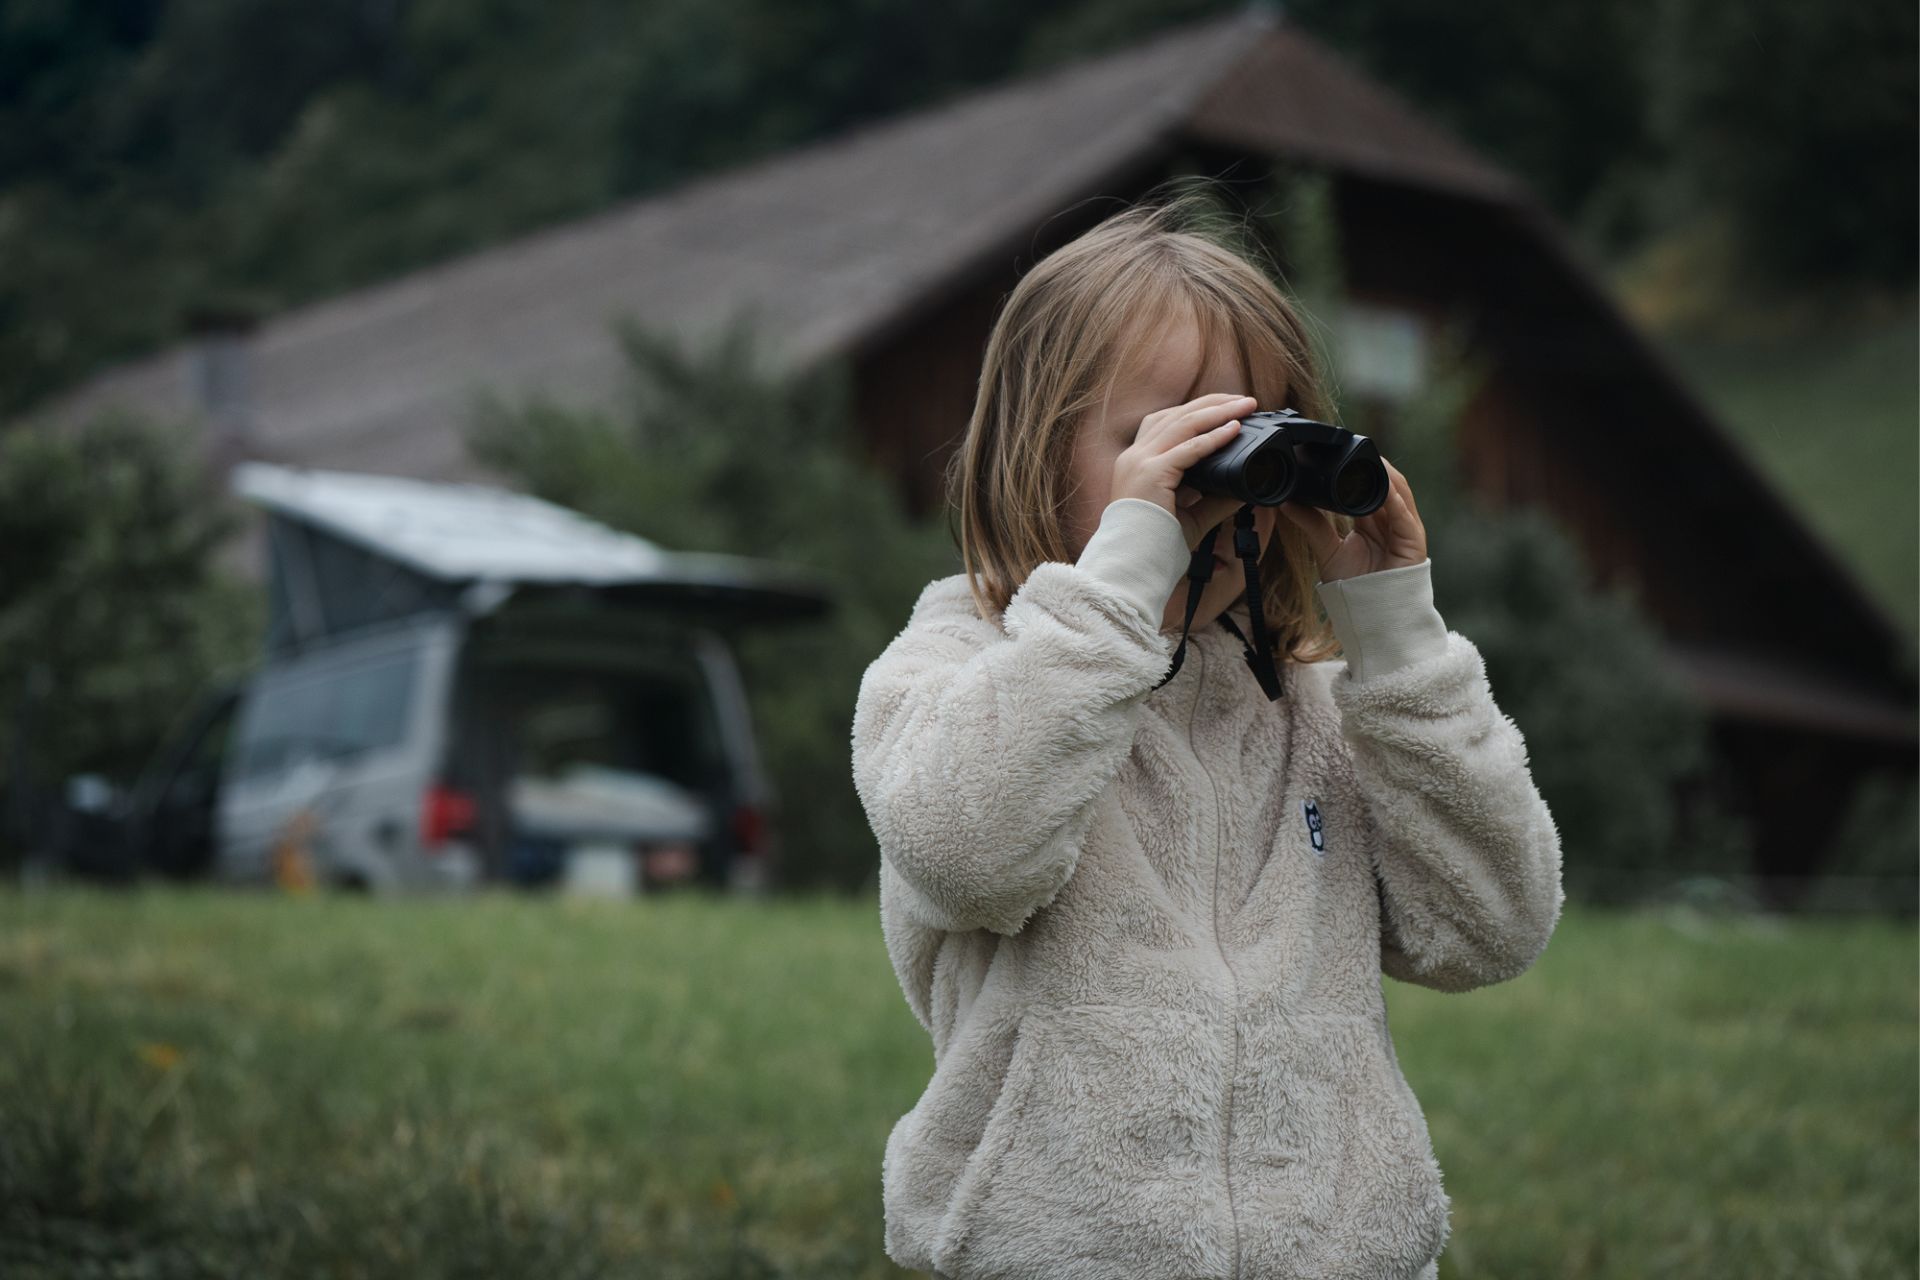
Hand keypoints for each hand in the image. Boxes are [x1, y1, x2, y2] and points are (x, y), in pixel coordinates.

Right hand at [1112, 393, 1258, 553]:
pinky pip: (1188, 449)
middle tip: (1244, 400)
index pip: (1165, 423)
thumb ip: (1214, 501)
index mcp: (1136, 463)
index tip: (1226, 409)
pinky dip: (1213, 437)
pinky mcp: (1151, 474)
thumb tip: (1244, 490)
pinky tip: (1234, 430)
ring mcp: (1140, 463)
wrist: (1133, 564)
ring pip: (1183, 423)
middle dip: (1213, 403)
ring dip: (1218, 411)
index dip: (1197, 411)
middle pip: (1176, 414)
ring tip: (1245, 406)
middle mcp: (1134, 457)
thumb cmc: (1155, 546)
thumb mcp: (1190, 517)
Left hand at [1278, 458, 1427, 582]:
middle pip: (1387, 483)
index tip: (1341, 452)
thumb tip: (1287, 503)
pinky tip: (1385, 488)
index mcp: (1373, 519)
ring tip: (1372, 458)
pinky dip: (1395, 500)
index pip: (1369, 484)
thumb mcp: (1326, 548)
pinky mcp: (1413, 541)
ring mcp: (1405, 529)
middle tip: (1356, 447)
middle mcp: (1391, 519)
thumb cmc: (1353, 584)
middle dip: (1374, 465)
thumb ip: (1311, 524)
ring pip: (1399, 492)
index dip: (1359, 468)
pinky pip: (1404, 515)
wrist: (1370, 613)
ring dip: (1387, 474)